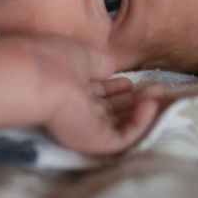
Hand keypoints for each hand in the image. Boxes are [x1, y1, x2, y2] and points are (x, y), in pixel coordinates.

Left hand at [26, 35, 158, 154]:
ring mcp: (86, 127)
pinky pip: (124, 136)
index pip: (99, 92)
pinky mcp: (94, 141)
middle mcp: (78, 109)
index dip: (118, 87)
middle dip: (134, 100)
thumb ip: (102, 64)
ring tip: (160, 95)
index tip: (135, 80)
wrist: (38, 78)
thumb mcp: (84, 55)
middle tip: (158, 88)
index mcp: (71, 88)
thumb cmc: (55, 59)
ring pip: (120, 124)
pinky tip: (151, 104)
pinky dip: (140, 123)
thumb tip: (115, 69)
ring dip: (142, 111)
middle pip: (111, 109)